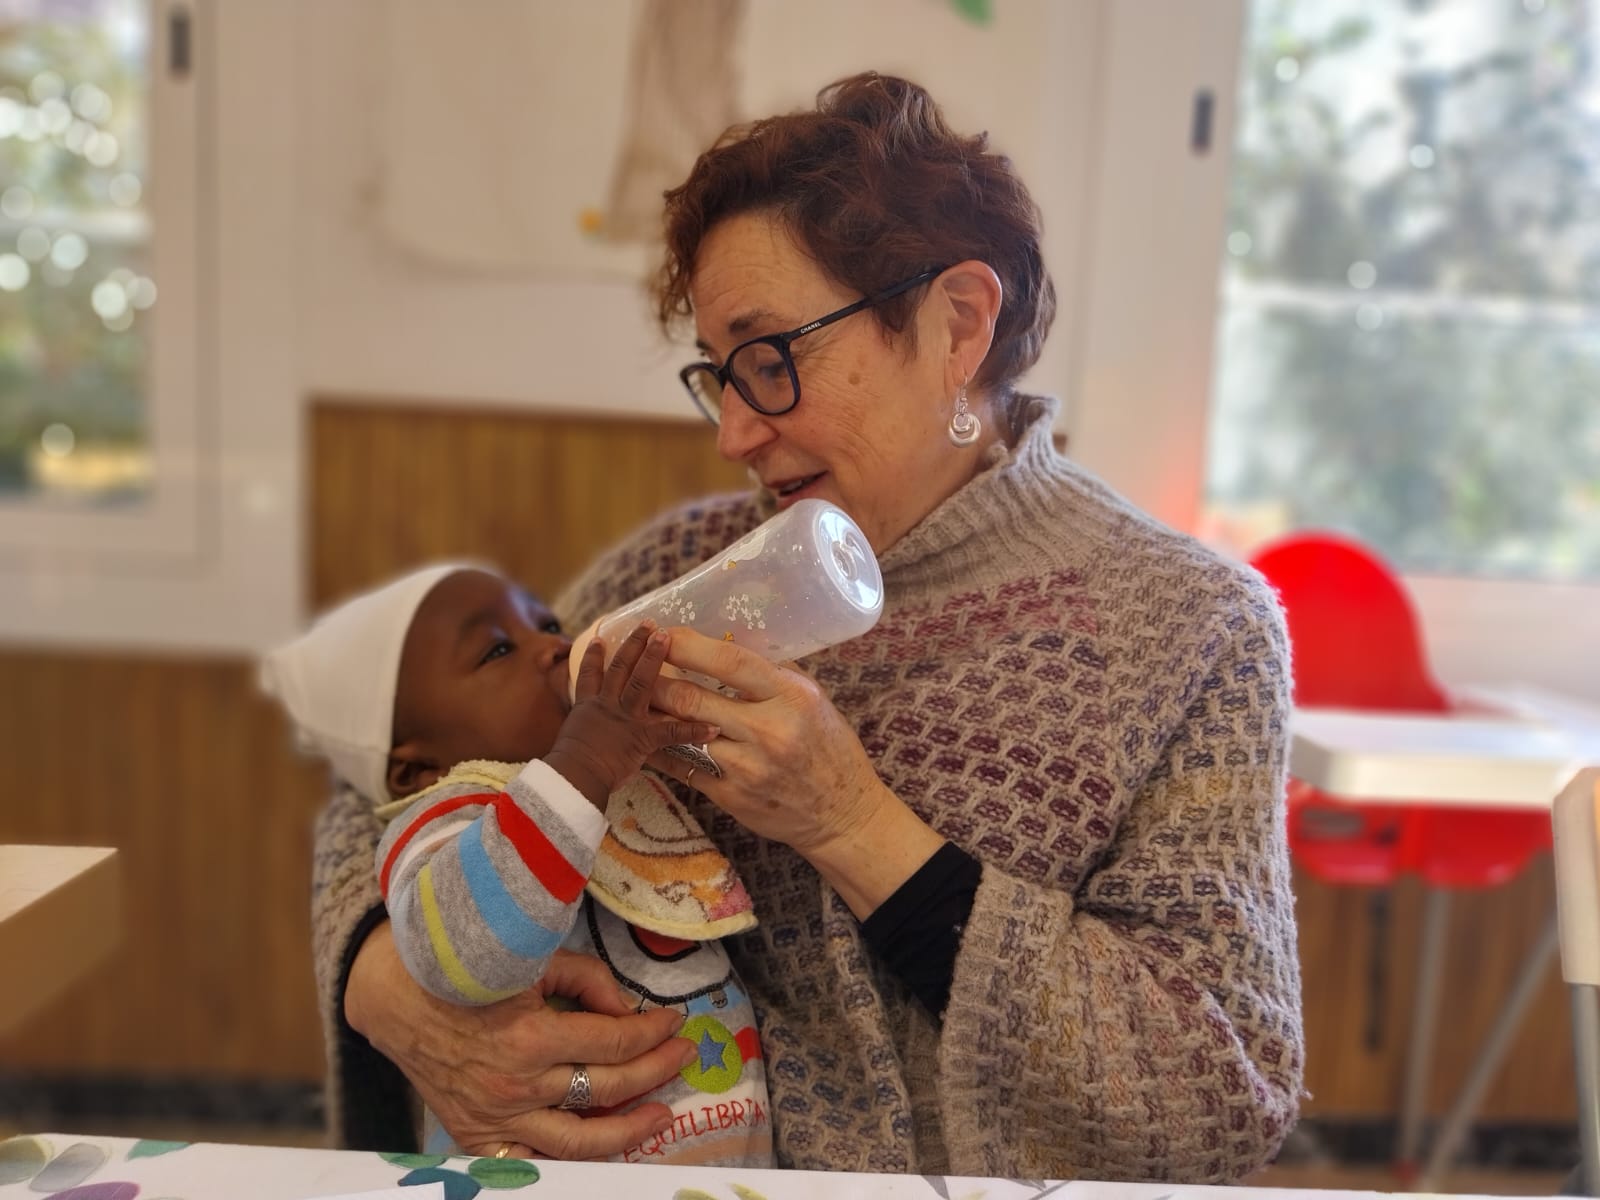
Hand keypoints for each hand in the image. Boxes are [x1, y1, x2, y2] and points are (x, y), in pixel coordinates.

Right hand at [345, 922, 697, 1159]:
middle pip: (609, 1087)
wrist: (396, 996)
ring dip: (629, 1129)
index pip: (614, 1042)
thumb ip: (587, 981)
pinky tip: (598, 1149)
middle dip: (656, 1069)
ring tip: (660, 1115)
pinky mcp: (478, 1135)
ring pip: (580, 1140)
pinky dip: (567, 1160)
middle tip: (682, 1055)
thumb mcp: (531, 959)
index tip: (673, 1023)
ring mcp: (498, 1118)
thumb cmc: (466, 971)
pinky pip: (531, 1163)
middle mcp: (518, 1086)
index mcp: (531, 1036)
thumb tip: (627, 1011)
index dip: (653, 1033)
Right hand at [545, 622, 718, 808]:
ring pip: (642, 682)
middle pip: (620, 668)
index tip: (602, 638)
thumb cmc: (567, 768)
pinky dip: (693, 731)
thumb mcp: (570, 741)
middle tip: (648, 624)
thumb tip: (582, 736)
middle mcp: (607, 705)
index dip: (595, 656)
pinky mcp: (641, 737)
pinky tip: (712, 728)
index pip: (591, 675)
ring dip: (654, 658)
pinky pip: (672, 732)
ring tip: (667, 638)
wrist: (572, 777)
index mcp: (588, 707)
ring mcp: (626, 718)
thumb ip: (583, 732)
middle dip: (634, 644)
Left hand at [646, 628, 943, 915]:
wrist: (842, 813)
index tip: (664, 634)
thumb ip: (772, 674)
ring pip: (680, 733)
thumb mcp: (812, 699)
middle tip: (637, 665)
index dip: (688, 645)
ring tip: (633, 697)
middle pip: (692, 698)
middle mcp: (768, 730)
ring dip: (652, 713)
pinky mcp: (730, 796)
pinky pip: (682, 767)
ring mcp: (746, 767)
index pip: (729, 661)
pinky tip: (645, 736)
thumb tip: (727, 642)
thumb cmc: (828, 747)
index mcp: (791, 696)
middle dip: (655, 679)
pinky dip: (660, 748)